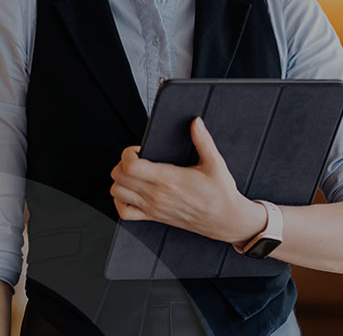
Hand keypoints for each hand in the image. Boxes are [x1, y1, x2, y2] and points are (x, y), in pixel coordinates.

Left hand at [109, 117, 264, 243]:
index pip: (130, 166)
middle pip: (119, 177)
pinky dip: (121, 202)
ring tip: (134, 173)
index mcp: (168, 178)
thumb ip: (203, 140)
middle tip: (136, 158)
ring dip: (120, 181)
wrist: (225, 220)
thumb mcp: (215, 163)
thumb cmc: (220, 194)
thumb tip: (195, 123)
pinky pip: (125, 213)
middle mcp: (156, 194)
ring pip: (117, 193)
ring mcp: (153, 207)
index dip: (128, 153)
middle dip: (122, 163)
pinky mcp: (154, 217)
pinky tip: (131, 193)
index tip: (139, 149)